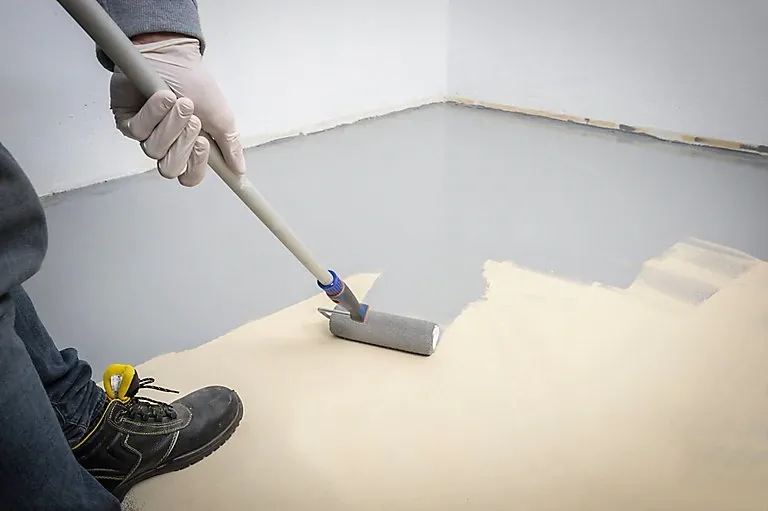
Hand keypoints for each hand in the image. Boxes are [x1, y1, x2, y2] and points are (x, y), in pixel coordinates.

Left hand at [109, 36, 245, 186]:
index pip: (190, 176)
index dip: (196, 165)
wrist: (172, 54)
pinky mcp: (128, 121)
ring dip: (170, 124)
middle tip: (192, 120)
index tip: (204, 144)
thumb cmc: (195, 82)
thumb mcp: (221, 116)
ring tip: (178, 101)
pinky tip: (162, 96)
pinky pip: (137, 131)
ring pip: (154, 150)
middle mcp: (168, 145)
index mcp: (190, 148)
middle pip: (170, 169)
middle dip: (182, 144)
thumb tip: (239, 169)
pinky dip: (153, 113)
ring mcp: (147, 134)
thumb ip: (230, 144)